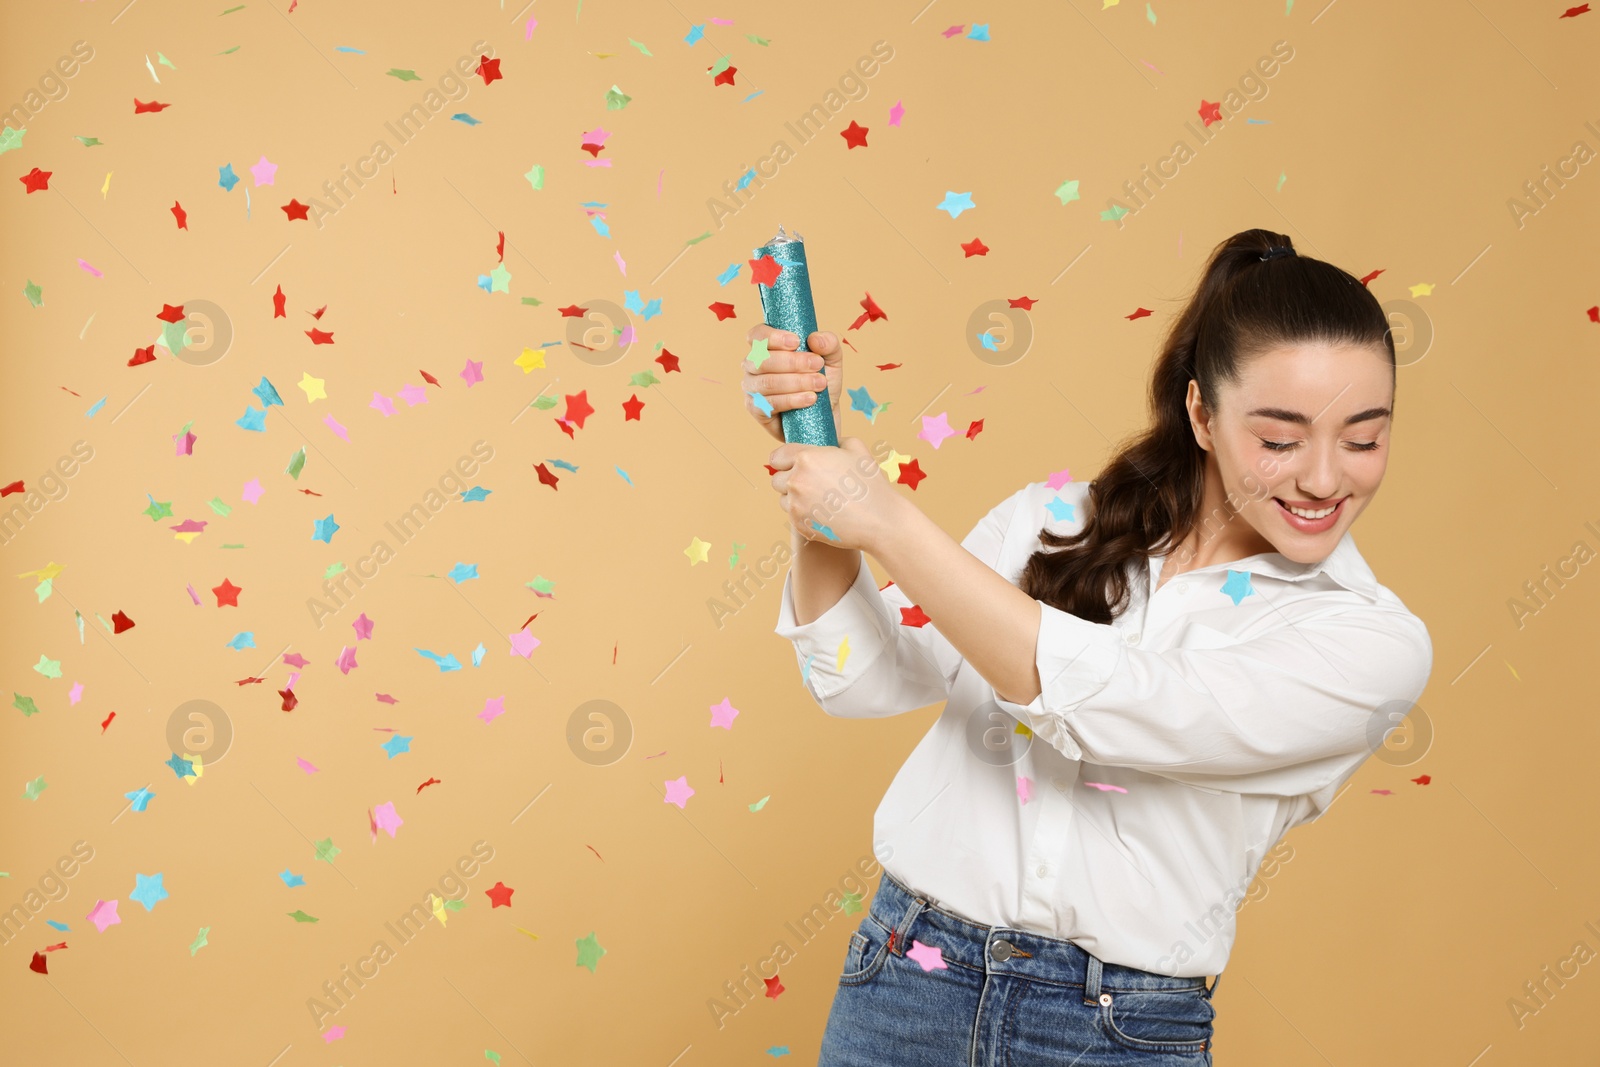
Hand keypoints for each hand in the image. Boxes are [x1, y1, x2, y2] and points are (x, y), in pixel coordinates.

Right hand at [741, 325, 843, 443]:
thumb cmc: (821, 381)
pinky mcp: (756, 409)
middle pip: (762, 359)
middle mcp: (753, 365)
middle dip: (793, 362)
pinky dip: (792, 400)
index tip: (796, 341)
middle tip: (818, 364)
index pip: (757, 335)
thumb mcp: (832, 359)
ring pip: (767, 382)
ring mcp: (752, 388)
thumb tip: (814, 339)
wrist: (822, 415)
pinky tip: (810, 399)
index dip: (773, 337)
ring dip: (796, 382)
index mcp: (767, 347)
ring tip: (820, 384)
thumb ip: (828, 343)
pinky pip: (769, 403)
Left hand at [768, 436, 903, 553]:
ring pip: (783, 499)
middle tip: (810, 482)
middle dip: (789, 479)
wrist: (879, 519)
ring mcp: (796, 506)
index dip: (785, 459)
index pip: (777, 456)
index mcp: (806, 458)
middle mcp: (796, 481)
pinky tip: (823, 512)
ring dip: (794, 498)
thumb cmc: (869, 483)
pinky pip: (792, 516)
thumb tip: (829, 443)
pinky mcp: (800, 525)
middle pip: (776, 479)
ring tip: (818, 499)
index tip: (793, 463)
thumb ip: (835, 440)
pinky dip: (803, 514)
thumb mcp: (856, 448)